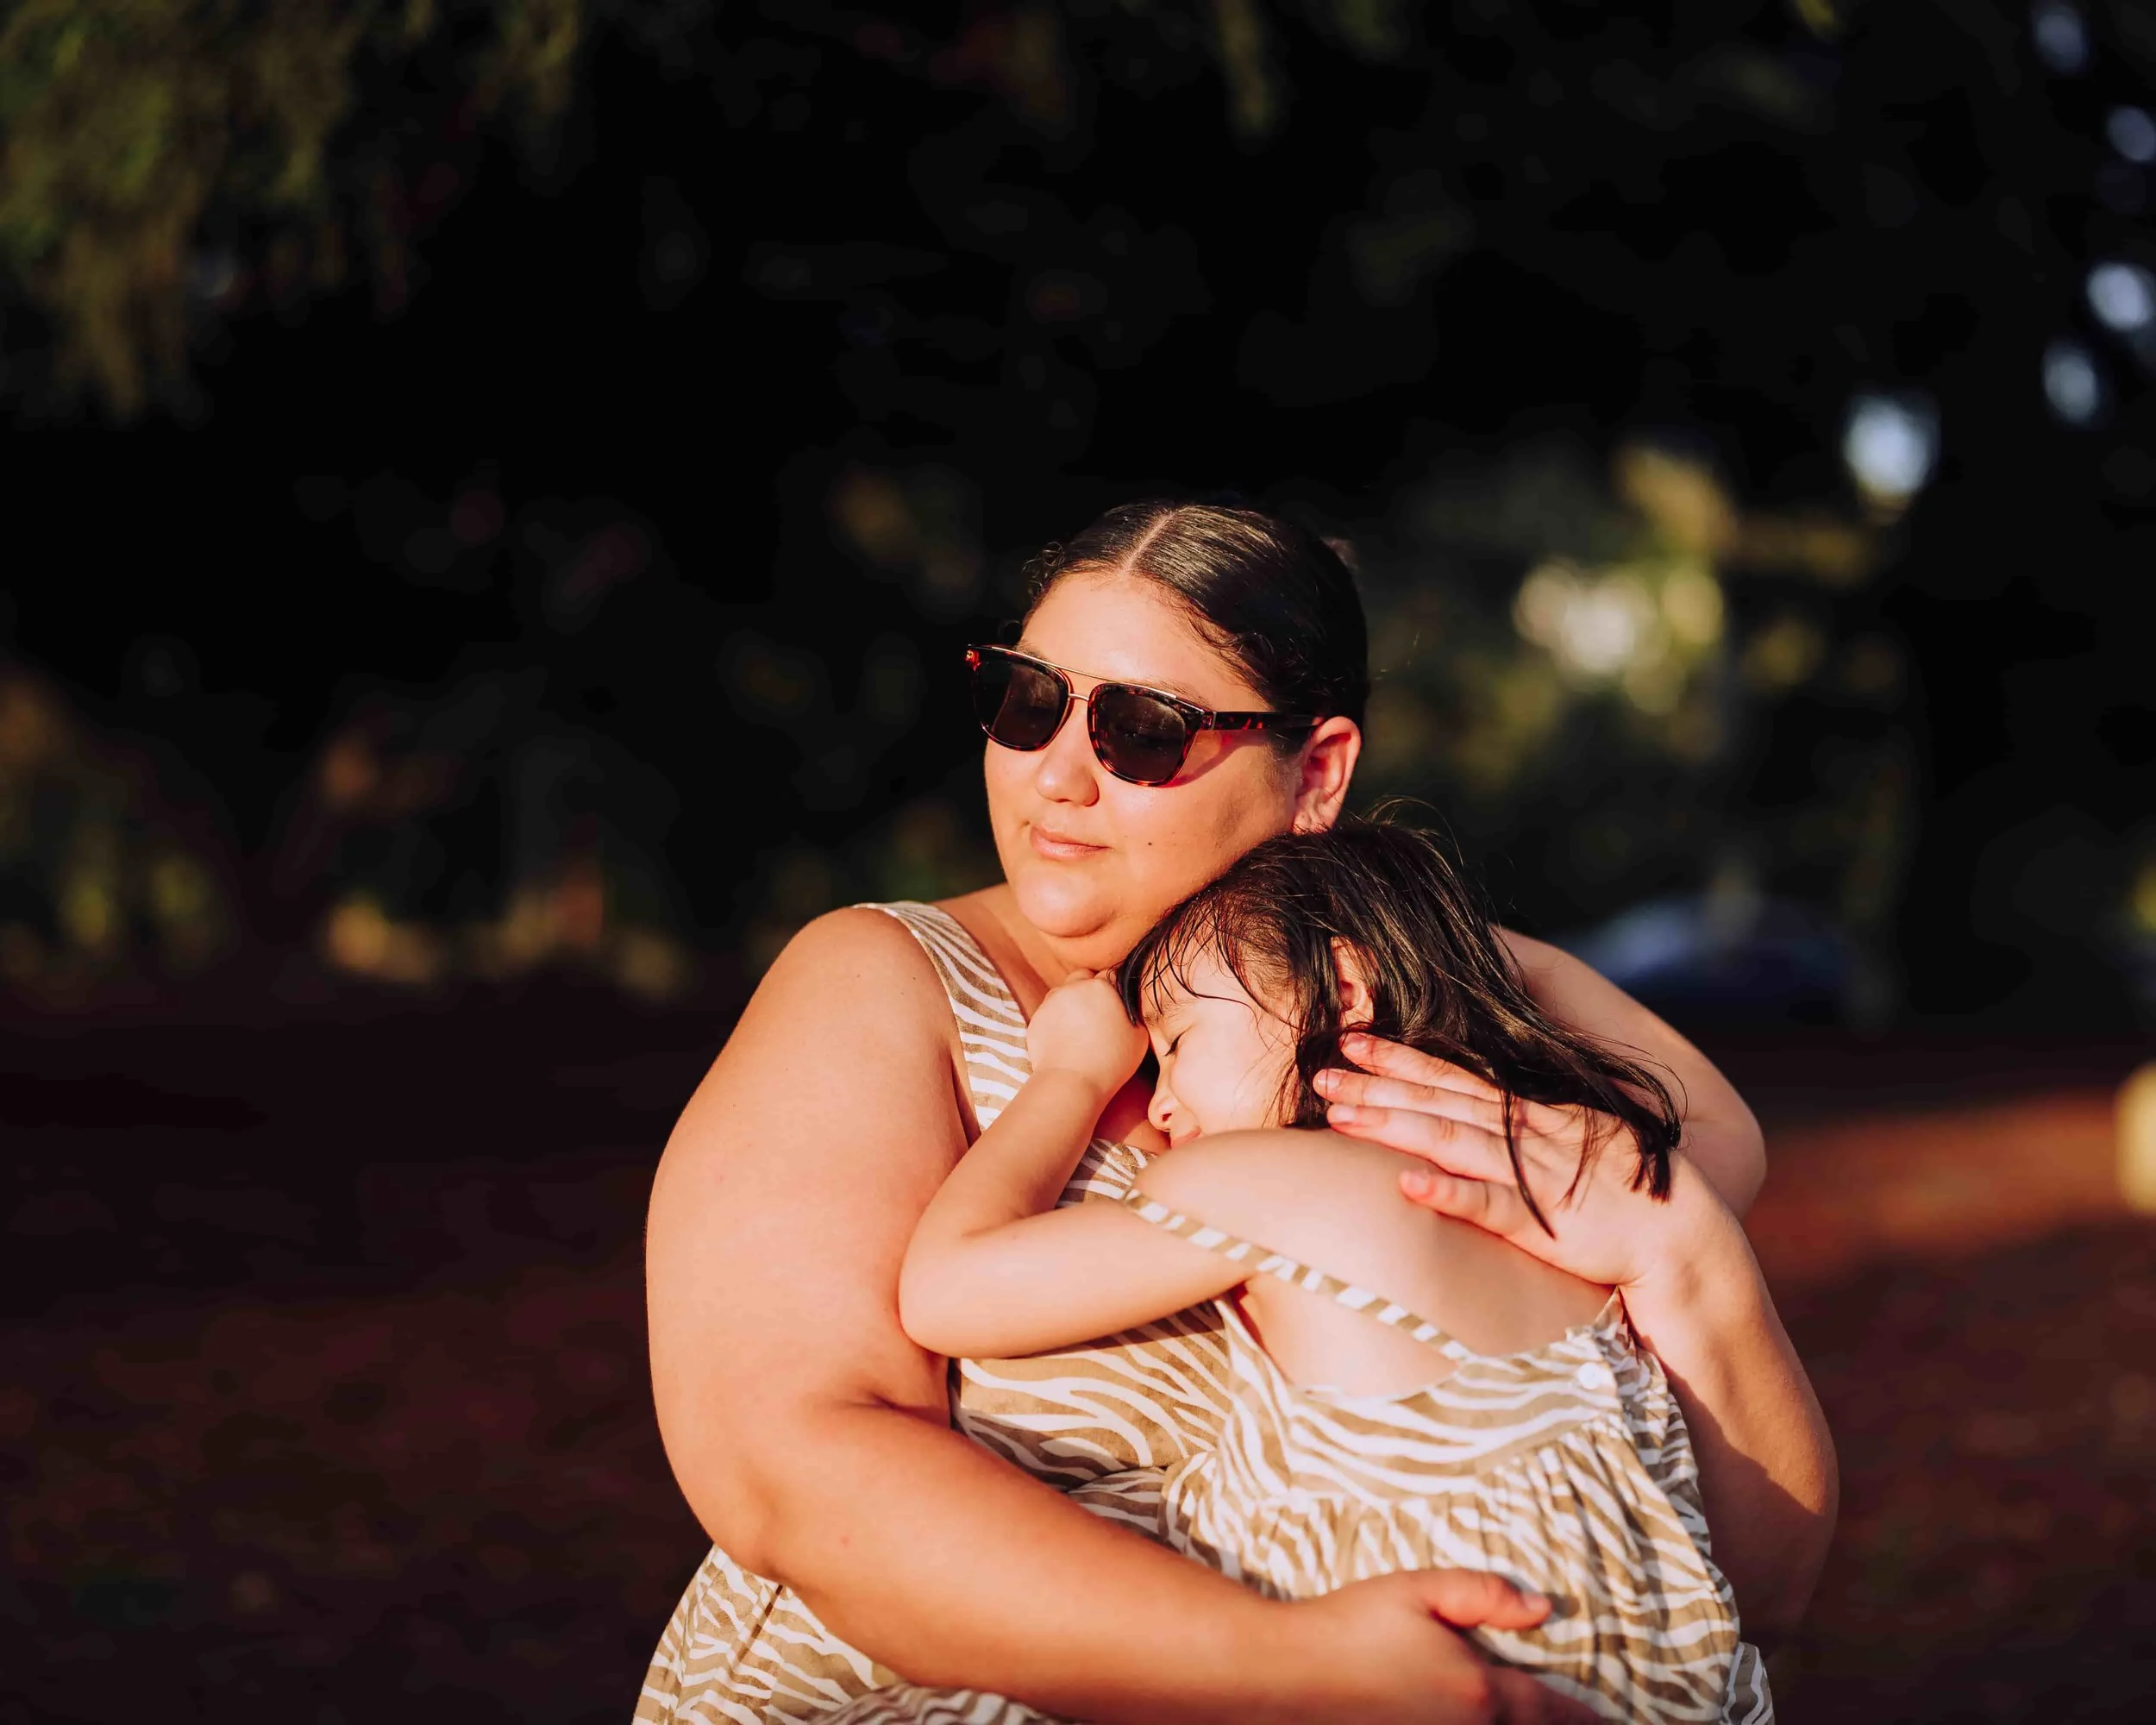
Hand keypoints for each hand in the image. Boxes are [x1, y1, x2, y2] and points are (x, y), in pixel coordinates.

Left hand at [1026, 970, 1147, 1099]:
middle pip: (1083, 977)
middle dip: (1089, 988)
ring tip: (1079, 1028)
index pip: (1110, 975)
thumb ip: (1133, 1010)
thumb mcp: (1139, 1035)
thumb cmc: (1111, 1062)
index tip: (1116, 1003)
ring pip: (1063, 992)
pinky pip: (1049, 1012)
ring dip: (1071, 1002)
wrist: (1072, 1082)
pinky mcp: (1037, 1018)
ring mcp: (1052, 1002)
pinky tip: (1065, 1039)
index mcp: (1102, 987)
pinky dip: (1056, 1020)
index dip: (1114, 989)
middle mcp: (1074, 987)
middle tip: (1097, 1013)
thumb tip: (1130, 1004)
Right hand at [1264, 1571, 1596, 1724]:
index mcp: (1480, 1690)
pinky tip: (1477, 1721)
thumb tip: (1543, 1606)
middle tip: (1578, 1720)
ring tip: (1537, 1719)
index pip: (1555, 1712)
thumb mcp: (1418, 1590)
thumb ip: (1483, 1593)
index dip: (1589, 1719)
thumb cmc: (1349, 1626)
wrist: (1283, 1676)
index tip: (1612, 1721)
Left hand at [1316, 1032, 1736, 1293]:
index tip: (1353, 1039)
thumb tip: (1483, 1113)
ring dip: (1394, 1124)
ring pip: (1452, 1141)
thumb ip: (1528, 1130)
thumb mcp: (1575, 1146)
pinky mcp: (1547, 1224)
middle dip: (1378, 1083)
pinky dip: (1448, 1194)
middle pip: (1441, 1101)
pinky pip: (1491, 1206)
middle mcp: (1530, 1135)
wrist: (1685, 1243)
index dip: (1402, 1058)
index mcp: (1536, 1115)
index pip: (1457, 1078)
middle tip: (1321, 1069)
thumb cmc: (1627, 1200)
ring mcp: (1536, 1176)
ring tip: (1340, 1114)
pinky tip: (1405, 1185)